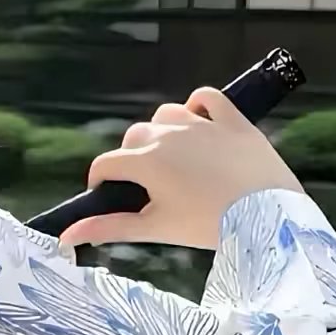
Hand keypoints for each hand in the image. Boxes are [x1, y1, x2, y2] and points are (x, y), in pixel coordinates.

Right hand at [59, 87, 302, 252]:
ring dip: (162, 131)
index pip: (106, 163)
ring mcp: (202, 123)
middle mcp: (169, 134)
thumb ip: (109, 228)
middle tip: (146, 185)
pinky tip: (198, 123)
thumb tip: (66, 236)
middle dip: (132, 158)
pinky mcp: (233, 120)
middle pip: (134, 137)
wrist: (269, 216)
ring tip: (172, 156)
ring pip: (167, 114)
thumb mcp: (156, 228)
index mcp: (146, 160)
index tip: (105, 193)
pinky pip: (206, 98)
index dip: (100, 180)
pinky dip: (198, 106)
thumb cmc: (208, 226)